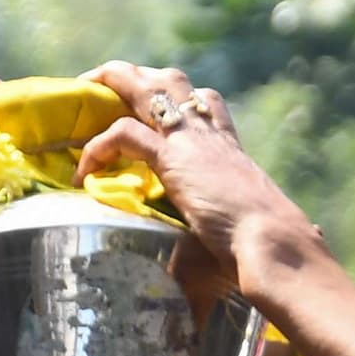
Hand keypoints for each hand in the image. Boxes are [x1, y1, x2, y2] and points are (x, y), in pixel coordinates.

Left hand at [74, 61, 314, 291]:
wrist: (273, 241)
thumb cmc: (265, 245)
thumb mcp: (243, 226)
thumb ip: (229, 233)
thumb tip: (227, 279)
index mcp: (230, 145)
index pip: (204, 101)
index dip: (174, 99)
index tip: (149, 111)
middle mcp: (210, 133)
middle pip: (170, 80)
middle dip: (131, 76)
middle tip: (99, 85)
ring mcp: (191, 140)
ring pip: (144, 87)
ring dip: (109, 86)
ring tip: (81, 98)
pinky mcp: (172, 157)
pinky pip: (122, 134)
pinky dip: (97, 148)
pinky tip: (83, 172)